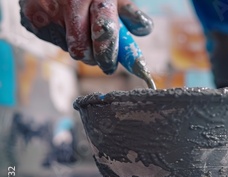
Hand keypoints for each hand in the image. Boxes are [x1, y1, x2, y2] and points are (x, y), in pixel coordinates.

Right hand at [19, 0, 152, 73]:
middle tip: (102, 58)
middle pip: (81, 49)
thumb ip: (129, 13)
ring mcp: (46, 12)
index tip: (111, 66)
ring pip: (68, 48)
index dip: (108, 54)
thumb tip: (143, 30)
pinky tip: (63, 22)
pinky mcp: (31, 19)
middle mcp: (69, 3)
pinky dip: (63, 38)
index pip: (104, 32)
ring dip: (80, 46)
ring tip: (81, 28)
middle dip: (94, 57)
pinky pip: (53, 41)